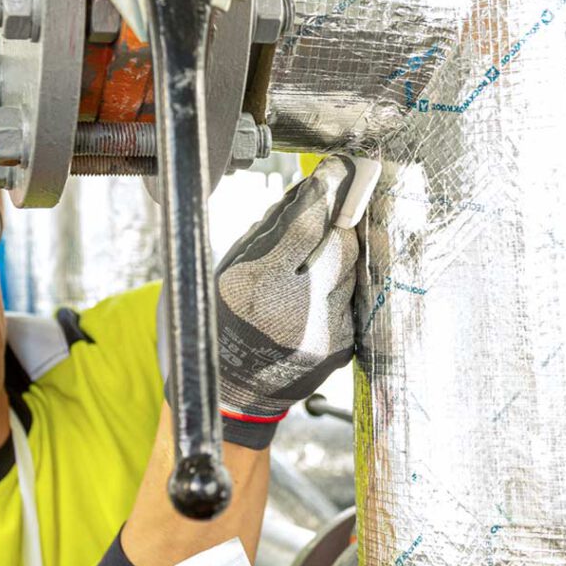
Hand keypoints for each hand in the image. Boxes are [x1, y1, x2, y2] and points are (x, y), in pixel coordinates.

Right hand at [216, 155, 359, 447]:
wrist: (227, 396)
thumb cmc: (213, 327)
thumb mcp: (224, 272)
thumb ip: (267, 234)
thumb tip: (305, 194)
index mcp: (257, 288)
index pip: (307, 225)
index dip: (327, 191)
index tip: (338, 169)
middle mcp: (296, 312)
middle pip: (340, 245)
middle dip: (338, 220)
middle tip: (336, 200)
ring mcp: (324, 335)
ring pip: (351, 271)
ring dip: (340, 252)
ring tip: (321, 246)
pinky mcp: (342, 350)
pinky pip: (350, 300)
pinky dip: (339, 285)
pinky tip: (319, 285)